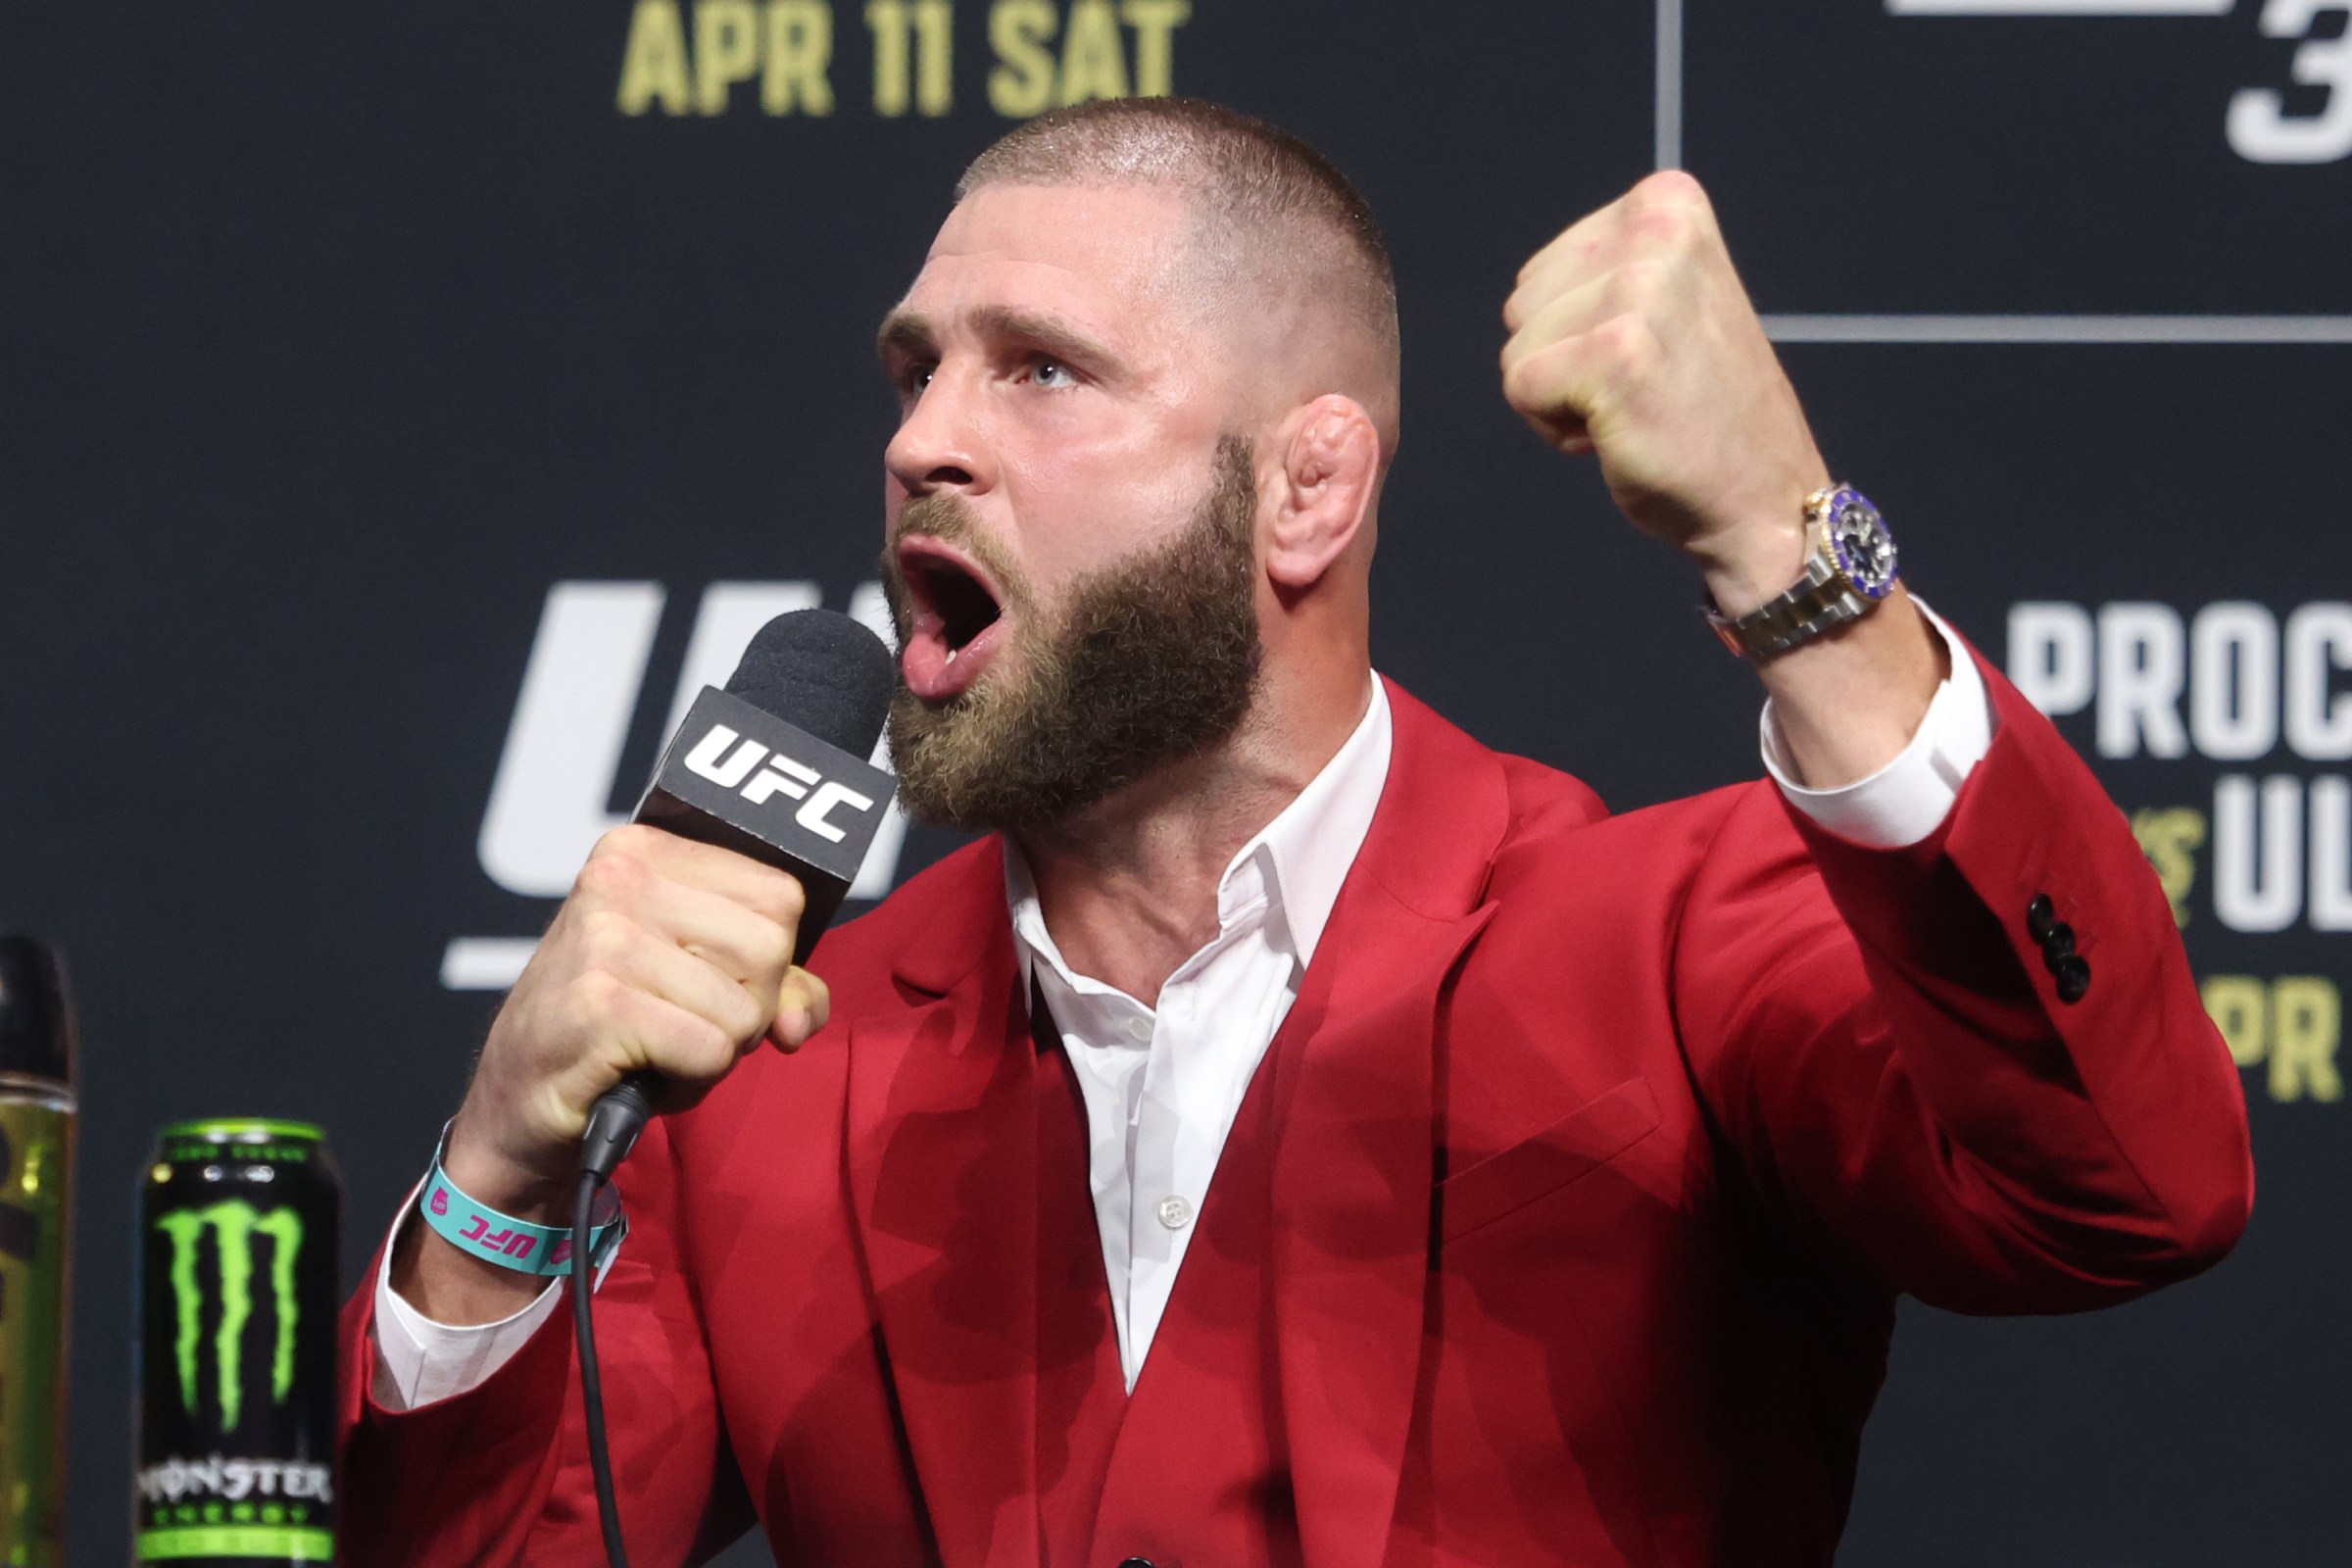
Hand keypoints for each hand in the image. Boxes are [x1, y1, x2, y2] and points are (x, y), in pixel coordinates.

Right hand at [441, 825, 830, 1220]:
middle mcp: (619, 876)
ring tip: (657, 1047)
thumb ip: (779, 985)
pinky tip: (641, 1070)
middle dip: (747, 1007)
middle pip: (770, 947)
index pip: (781, 894)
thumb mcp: (705, 986)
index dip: (770, 958)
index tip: (718, 980)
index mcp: (644, 849)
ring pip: (745, 1007)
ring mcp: (604, 937)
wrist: (517, 1101)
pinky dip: (691, 1078)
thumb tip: (799, 1017)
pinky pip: (711, 1050)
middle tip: (684, 1022)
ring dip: (717, 1050)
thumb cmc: (619, 1032)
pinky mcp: (598, 1003)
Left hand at [1501, 170, 1828, 614]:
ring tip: (1635, 406)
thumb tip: (1526, 287)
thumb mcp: (1668, 297)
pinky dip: (1555, 427)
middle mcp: (1658, 230)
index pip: (1545, 269)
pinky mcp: (1615, 353)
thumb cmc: (1704, 408)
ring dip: (1561, 395)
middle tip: (1642, 385)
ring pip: (1518, 346)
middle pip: (1524, 302)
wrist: (1761, 493)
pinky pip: (1520, 387)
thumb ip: (1606, 270)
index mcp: (1668, 203)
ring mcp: (1640, 289)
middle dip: (1563, 357)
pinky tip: (1621, 430)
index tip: (1644, 352)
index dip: (1575, 328)